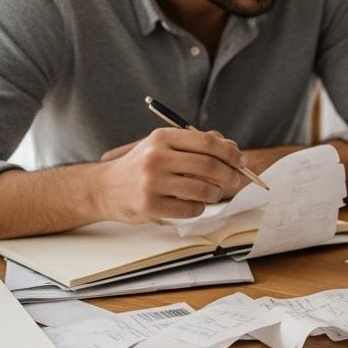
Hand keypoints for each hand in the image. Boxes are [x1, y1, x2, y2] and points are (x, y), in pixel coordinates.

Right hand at [96, 127, 246, 222]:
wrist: (105, 188)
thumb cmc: (143, 166)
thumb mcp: (164, 146)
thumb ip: (198, 145)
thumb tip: (234, 150)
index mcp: (163, 138)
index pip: (207, 143)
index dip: (230, 153)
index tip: (241, 161)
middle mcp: (156, 157)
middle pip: (209, 166)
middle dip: (229, 175)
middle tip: (235, 180)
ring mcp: (152, 182)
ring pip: (203, 190)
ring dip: (216, 194)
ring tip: (213, 193)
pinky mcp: (150, 206)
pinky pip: (191, 209)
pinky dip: (199, 208)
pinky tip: (192, 204)